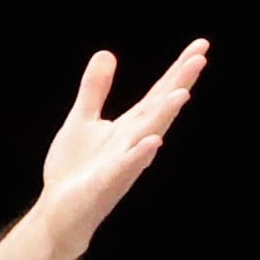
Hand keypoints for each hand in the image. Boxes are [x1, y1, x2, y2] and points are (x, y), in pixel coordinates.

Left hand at [36, 38, 207, 259]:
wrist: (58, 213)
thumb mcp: (82, 120)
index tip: (201, 46)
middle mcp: (133, 142)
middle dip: (179, 84)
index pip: (158, 94)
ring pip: (148, 136)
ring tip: (183, 92)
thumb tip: (106, 53)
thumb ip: (95, 89)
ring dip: (164, 115)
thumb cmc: (74, 170)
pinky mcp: (105, 184)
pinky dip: (139, 155)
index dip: (178, 71)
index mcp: (129, 127)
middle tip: (201, 57)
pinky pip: (125, 168)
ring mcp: (122, 163)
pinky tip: (152, 141)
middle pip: (160, 109)